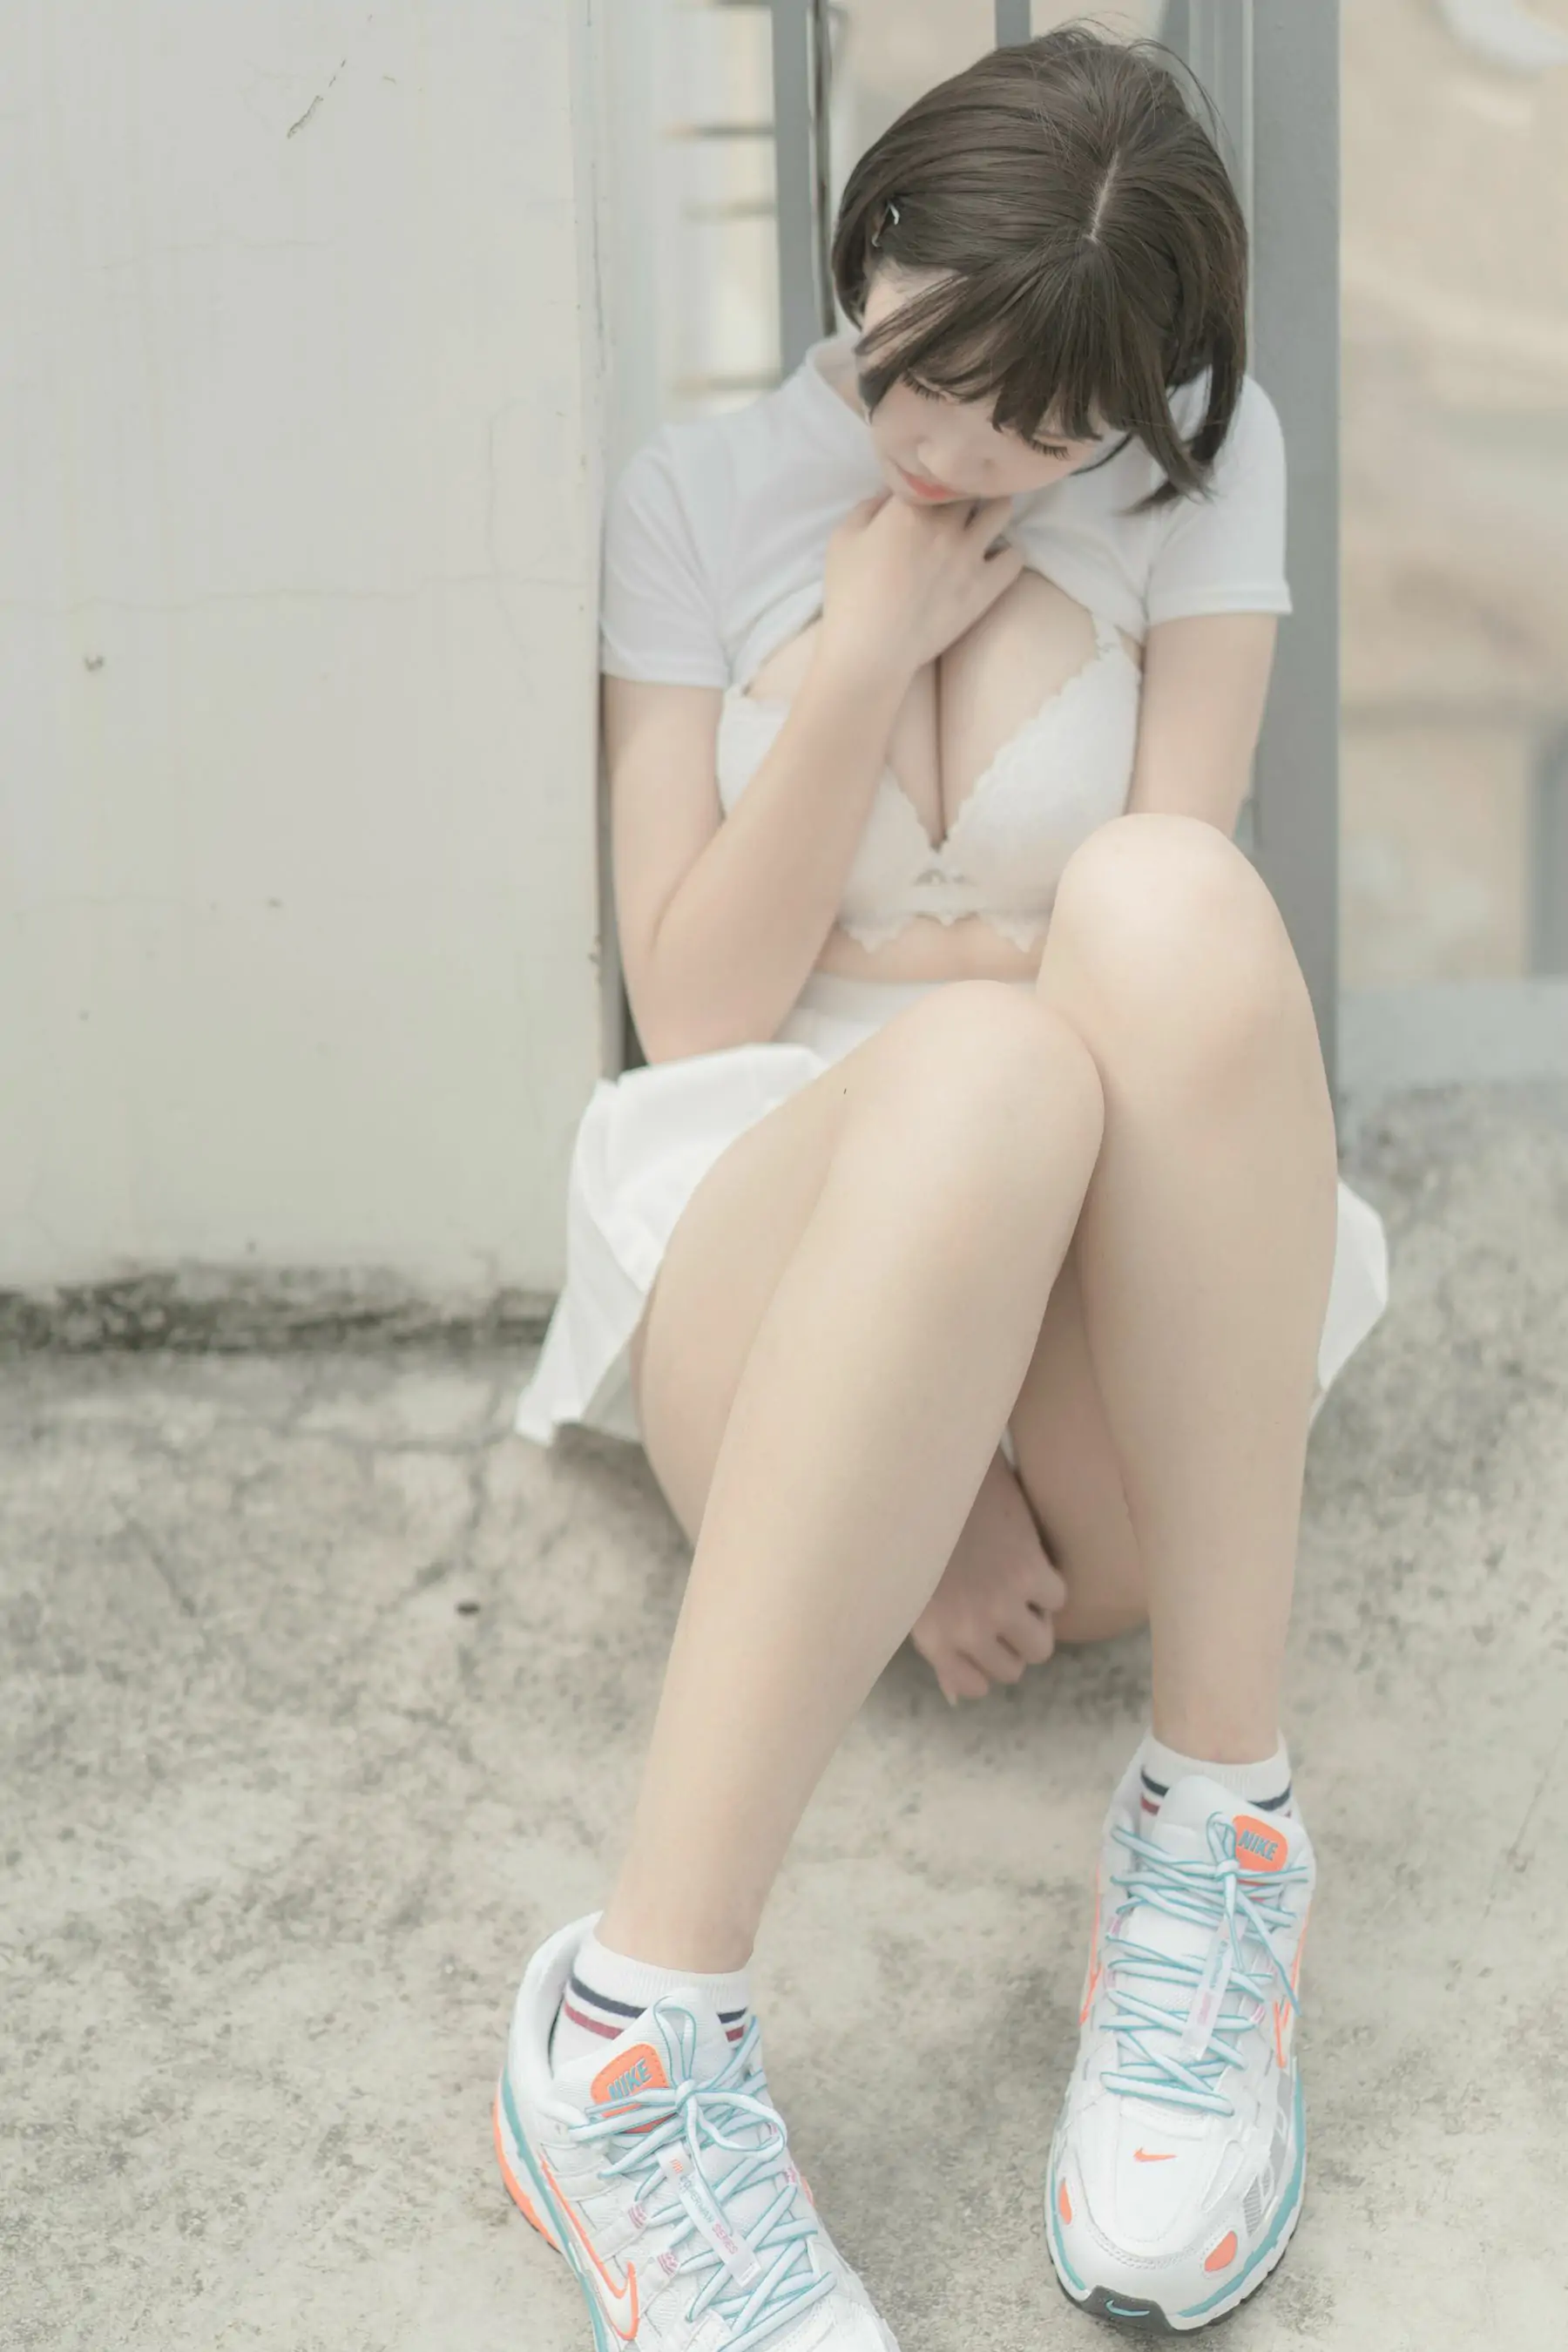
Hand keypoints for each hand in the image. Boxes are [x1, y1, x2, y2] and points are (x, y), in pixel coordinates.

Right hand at [820, 491, 1024, 687]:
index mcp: (910, 505)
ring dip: (994, 509)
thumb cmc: (849, 593)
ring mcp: (971, 553)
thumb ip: (867, 506)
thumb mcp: (843, 538)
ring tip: (984, 521)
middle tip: (959, 501)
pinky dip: (1008, 553)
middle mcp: (946, 521)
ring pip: (1002, 509)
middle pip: (972, 484)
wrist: (871, 648)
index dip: (930, 477)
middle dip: (966, 487)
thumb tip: (888, 494)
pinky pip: (1016, 556)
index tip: (924, 490)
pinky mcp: (987, 586)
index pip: (933, 471)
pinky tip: (994, 559)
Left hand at [909, 1448, 1067, 1702]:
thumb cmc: (919, 1533)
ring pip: (1041, 1644)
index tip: (984, 1636)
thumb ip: (938, 1649)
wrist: (934, 1472)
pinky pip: (1058, 1598)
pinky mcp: (1030, 1573)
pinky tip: (1026, 1556)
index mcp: (933, 1638)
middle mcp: (968, 1630)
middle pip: (1013, 1669)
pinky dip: (1049, 1580)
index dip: (984, 1661)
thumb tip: (958, 1697)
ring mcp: (1001, 1604)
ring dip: (1035, 1619)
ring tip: (1017, 1587)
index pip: (974, 1686)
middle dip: (1011, 1642)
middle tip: (1003, 1606)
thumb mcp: (914, 1598)